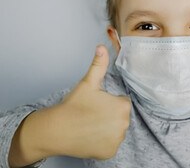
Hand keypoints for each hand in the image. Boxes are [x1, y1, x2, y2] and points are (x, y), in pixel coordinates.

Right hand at [55, 45, 130, 159]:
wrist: (56, 130)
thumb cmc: (73, 105)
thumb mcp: (88, 83)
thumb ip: (98, 65)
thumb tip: (101, 47)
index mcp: (123, 106)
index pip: (122, 102)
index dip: (108, 102)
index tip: (96, 104)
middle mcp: (124, 124)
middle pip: (120, 117)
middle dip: (109, 115)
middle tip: (91, 115)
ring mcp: (117, 140)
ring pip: (115, 131)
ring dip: (107, 128)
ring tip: (90, 125)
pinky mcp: (110, 152)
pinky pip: (110, 144)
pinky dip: (103, 142)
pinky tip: (90, 136)